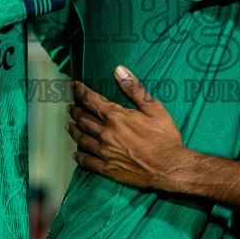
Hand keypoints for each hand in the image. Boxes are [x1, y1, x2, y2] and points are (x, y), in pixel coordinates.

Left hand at [68, 66, 191, 191]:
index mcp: (116, 117)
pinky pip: (88, 161)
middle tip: (70, 107)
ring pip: (82, 139)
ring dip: (74, 130)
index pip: (91, 100)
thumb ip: (134, 89)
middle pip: (83, 119)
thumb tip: (119, 70)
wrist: (170, 167)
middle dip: (75, 110)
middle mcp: (106, 133)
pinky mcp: (108, 168)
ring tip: (69, 126)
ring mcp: (105, 152)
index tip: (75, 86)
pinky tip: (76, 154)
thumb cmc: (165, 136)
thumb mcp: (154, 108)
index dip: (81, 91)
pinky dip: (79, 156)